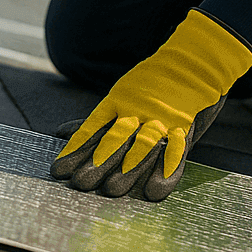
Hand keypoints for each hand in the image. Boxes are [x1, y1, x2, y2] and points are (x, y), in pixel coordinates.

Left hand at [51, 9, 251, 200]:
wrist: (194, 61)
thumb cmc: (153, 84)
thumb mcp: (122, 96)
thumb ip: (96, 120)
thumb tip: (59, 133)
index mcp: (118, 100)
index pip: (92, 127)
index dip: (75, 149)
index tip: (58, 169)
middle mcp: (137, 108)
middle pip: (114, 139)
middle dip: (96, 162)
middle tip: (80, 183)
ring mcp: (161, 116)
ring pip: (142, 145)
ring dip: (127, 168)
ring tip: (111, 189)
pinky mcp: (184, 124)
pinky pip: (176, 149)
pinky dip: (167, 169)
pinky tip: (155, 189)